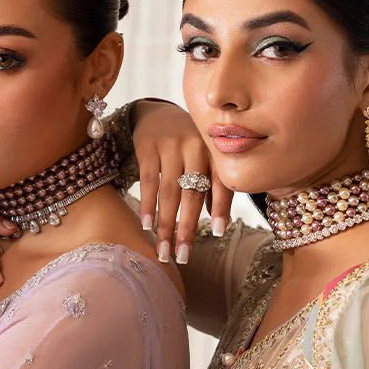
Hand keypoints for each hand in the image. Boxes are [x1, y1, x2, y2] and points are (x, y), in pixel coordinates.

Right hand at [133, 100, 233, 262]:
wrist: (157, 111)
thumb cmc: (188, 142)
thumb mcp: (205, 155)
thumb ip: (213, 184)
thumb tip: (220, 222)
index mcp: (214, 150)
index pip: (221, 181)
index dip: (221, 206)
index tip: (219, 232)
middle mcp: (195, 146)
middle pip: (193, 193)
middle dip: (188, 228)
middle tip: (183, 257)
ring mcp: (171, 146)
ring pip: (170, 192)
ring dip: (166, 225)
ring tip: (163, 250)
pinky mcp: (147, 147)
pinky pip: (148, 181)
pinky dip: (148, 205)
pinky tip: (147, 225)